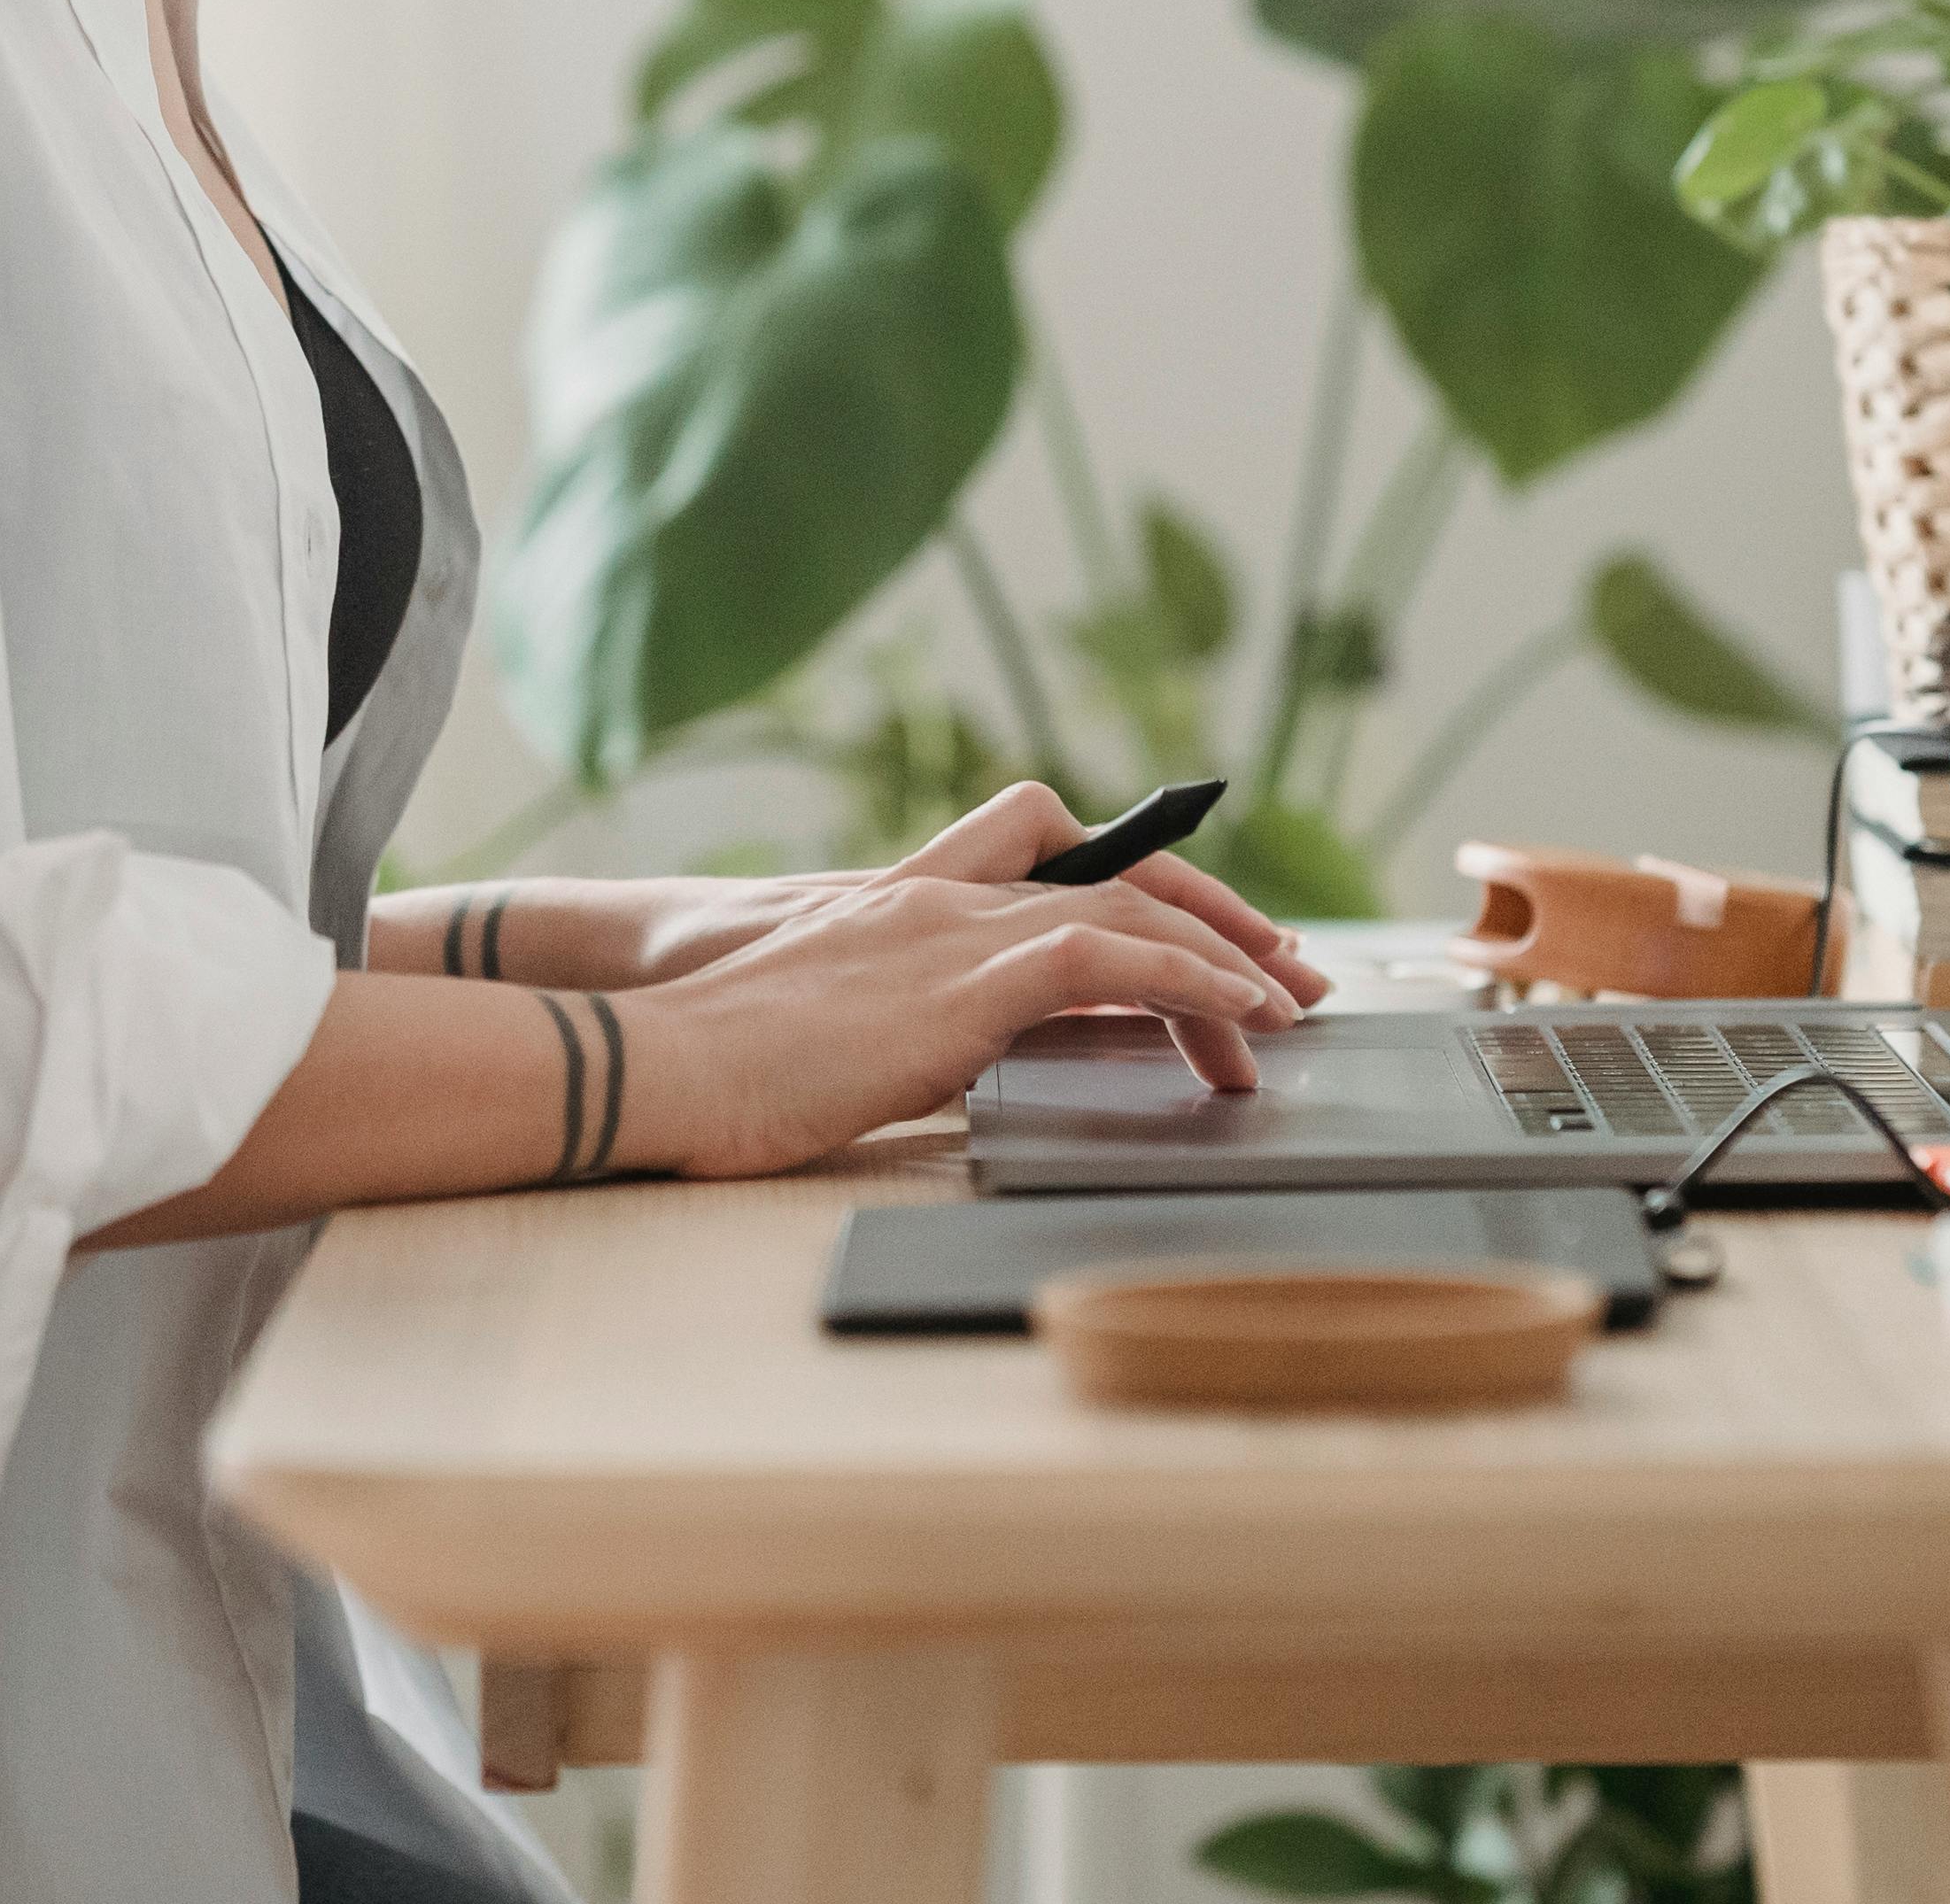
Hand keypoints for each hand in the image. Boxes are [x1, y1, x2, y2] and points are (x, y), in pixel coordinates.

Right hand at [620, 783, 1336, 1015]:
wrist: (660, 1063)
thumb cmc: (716, 1072)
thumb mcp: (826, 1039)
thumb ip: (893, 1030)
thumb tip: (933, 1063)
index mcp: (907, 910)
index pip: (1056, 878)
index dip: (1144, 906)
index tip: (1208, 956)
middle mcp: (941, 903)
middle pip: (1115, 880)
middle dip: (1213, 922)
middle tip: (1289, 977)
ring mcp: (952, 931)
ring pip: (1128, 911)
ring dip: (1224, 958)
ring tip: (1288, 1011)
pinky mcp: (962, 978)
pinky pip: (1108, 956)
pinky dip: (1189, 978)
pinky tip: (1241, 1016)